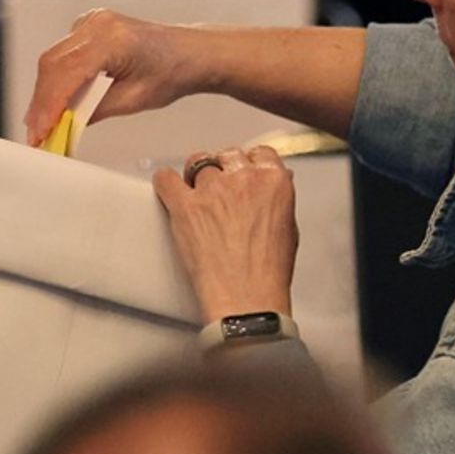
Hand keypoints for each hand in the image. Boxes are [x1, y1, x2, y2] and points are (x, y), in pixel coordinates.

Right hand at [24, 9, 201, 145]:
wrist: (188, 53)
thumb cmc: (171, 72)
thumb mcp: (134, 101)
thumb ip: (95, 111)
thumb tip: (64, 125)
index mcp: (113, 39)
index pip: (67, 72)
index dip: (49, 105)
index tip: (40, 131)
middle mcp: (98, 24)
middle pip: (53, 63)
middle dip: (41, 102)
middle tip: (37, 133)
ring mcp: (92, 22)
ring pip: (53, 58)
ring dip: (45, 92)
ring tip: (42, 124)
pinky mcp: (88, 27)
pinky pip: (62, 53)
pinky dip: (55, 79)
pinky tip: (54, 102)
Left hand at [153, 146, 296, 322]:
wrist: (247, 300)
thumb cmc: (268, 273)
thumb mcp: (289, 230)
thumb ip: (277, 200)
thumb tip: (273, 187)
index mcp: (273, 182)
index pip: (259, 153)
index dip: (247, 163)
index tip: (241, 171)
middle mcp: (243, 179)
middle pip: (227, 154)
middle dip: (222, 169)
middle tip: (219, 189)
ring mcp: (213, 190)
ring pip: (198, 162)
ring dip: (195, 176)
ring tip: (194, 193)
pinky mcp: (186, 206)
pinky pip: (166, 179)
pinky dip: (165, 182)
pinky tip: (167, 189)